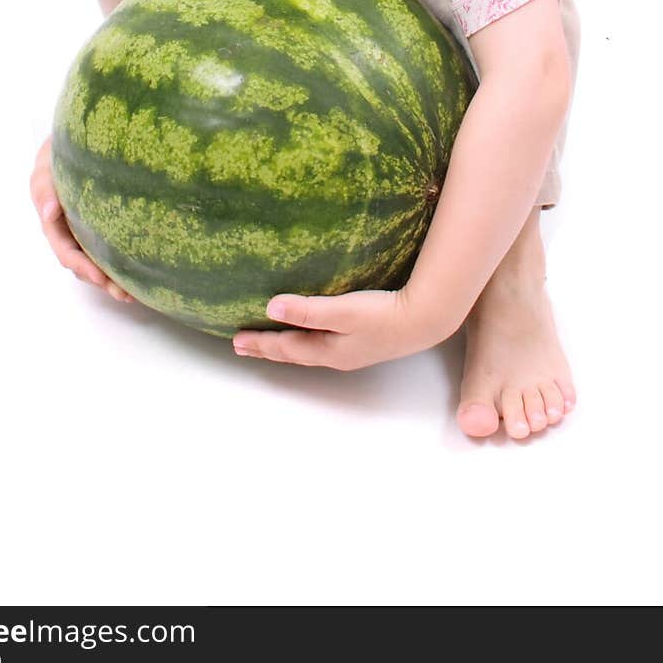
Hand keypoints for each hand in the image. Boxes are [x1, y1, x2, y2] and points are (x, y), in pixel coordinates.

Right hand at [29, 134, 134, 303]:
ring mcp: (88, 233)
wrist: (73, 148)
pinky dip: (123, 263)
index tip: (99, 277)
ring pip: (99, 262)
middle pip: (85, 265)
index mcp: (54, 226)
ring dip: (114, 280)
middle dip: (103, 281)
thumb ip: (44, 190)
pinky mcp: (105, 228)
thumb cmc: (54, 159)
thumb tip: (49, 213)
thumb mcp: (44, 171)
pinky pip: (112, 249)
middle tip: (125, 294)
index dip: (82, 267)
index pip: (66, 252)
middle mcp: (71, 234)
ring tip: (135, 293)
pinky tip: (142, 272)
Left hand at [232, 287, 439, 370]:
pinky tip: (312, 334)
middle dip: (268, 349)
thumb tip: (271, 308)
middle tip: (243, 347)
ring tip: (270, 343)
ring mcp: (352, 350)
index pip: (286, 348)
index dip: (261, 343)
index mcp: (328, 351)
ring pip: (308, 350)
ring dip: (285, 347)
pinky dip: (306, 340)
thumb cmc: (384, 314)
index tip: (236, 340)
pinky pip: (323, 344)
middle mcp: (337, 355)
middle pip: (294, 354)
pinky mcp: (364, 340)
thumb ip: (307, 310)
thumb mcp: (342, 311)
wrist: (427, 319)